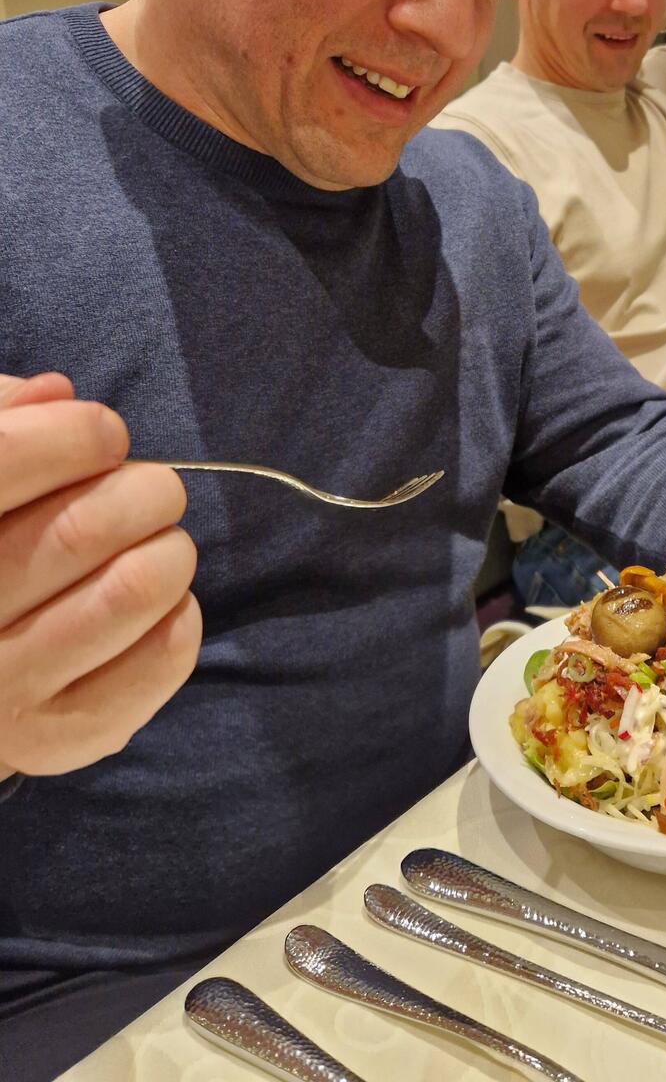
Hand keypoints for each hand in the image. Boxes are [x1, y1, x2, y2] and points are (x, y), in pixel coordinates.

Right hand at [0, 373, 201, 776]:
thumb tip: (56, 396)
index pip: (4, 464)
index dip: (72, 435)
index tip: (105, 433)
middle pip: (83, 529)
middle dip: (143, 490)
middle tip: (153, 489)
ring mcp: (1, 690)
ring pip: (132, 591)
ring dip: (170, 550)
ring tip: (162, 543)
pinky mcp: (59, 736)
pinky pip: (164, 653)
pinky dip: (182, 610)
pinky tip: (159, 601)